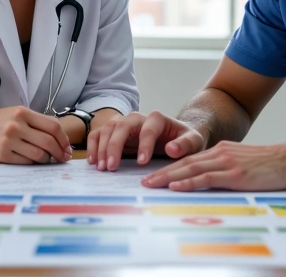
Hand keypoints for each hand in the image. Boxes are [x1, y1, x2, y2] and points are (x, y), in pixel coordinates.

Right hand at [0, 106, 71, 163]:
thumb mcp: (14, 114)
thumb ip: (34, 121)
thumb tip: (58, 136)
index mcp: (22, 112)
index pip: (53, 126)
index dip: (64, 138)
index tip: (67, 146)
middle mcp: (16, 125)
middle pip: (49, 141)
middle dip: (60, 152)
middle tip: (63, 158)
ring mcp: (9, 140)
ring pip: (39, 154)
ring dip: (47, 159)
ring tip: (48, 160)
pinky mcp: (2, 154)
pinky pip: (26, 162)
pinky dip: (33, 163)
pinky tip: (34, 162)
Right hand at [86, 111, 205, 170]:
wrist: (176, 136)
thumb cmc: (184, 139)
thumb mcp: (193, 141)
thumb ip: (185, 144)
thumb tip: (171, 149)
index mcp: (157, 118)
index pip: (148, 129)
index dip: (144, 145)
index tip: (141, 163)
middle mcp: (137, 117)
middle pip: (122, 126)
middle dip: (115, 146)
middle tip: (111, 167)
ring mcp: (124, 123)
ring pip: (108, 128)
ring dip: (101, 147)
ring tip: (102, 167)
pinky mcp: (115, 131)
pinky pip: (99, 133)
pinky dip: (93, 145)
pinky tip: (93, 161)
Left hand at [141, 141, 285, 190]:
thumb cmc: (273, 165)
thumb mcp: (245, 163)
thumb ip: (228, 169)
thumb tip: (215, 181)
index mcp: (222, 151)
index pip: (190, 160)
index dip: (170, 167)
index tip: (155, 176)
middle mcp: (220, 153)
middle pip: (184, 163)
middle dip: (162, 172)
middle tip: (144, 181)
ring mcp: (226, 162)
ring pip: (190, 169)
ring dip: (167, 177)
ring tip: (151, 185)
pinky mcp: (234, 174)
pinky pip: (205, 178)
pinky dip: (188, 182)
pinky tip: (175, 187)